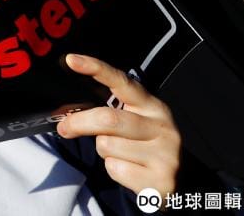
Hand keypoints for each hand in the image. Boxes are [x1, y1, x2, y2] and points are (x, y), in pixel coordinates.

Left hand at [57, 54, 180, 195]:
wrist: (179, 183)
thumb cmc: (143, 146)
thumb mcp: (133, 123)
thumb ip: (108, 113)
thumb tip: (68, 115)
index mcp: (151, 105)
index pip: (122, 82)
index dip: (96, 69)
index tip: (72, 60)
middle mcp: (161, 126)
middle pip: (108, 118)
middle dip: (80, 123)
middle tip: (65, 128)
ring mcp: (165, 153)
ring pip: (108, 146)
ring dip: (103, 151)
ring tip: (121, 154)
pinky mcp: (161, 180)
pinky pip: (115, 169)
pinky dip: (113, 170)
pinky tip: (130, 170)